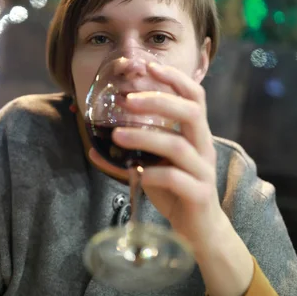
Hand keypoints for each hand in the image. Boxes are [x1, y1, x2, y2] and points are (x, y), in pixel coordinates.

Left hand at [91, 60, 254, 295]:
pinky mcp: (199, 194)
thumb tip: (92, 147)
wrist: (199, 230)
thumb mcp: (153, 165)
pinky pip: (176, 179)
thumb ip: (131, 153)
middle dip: (159, 101)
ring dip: (145, 137)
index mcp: (194, 134)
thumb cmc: (175, 190)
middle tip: (128, 99)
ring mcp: (203, 170)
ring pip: (178, 146)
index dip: (174, 78)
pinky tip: (135, 174)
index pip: (193, 96)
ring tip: (116, 135)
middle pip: (190, 113)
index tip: (150, 65)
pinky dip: (153, 174)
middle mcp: (203, 146)